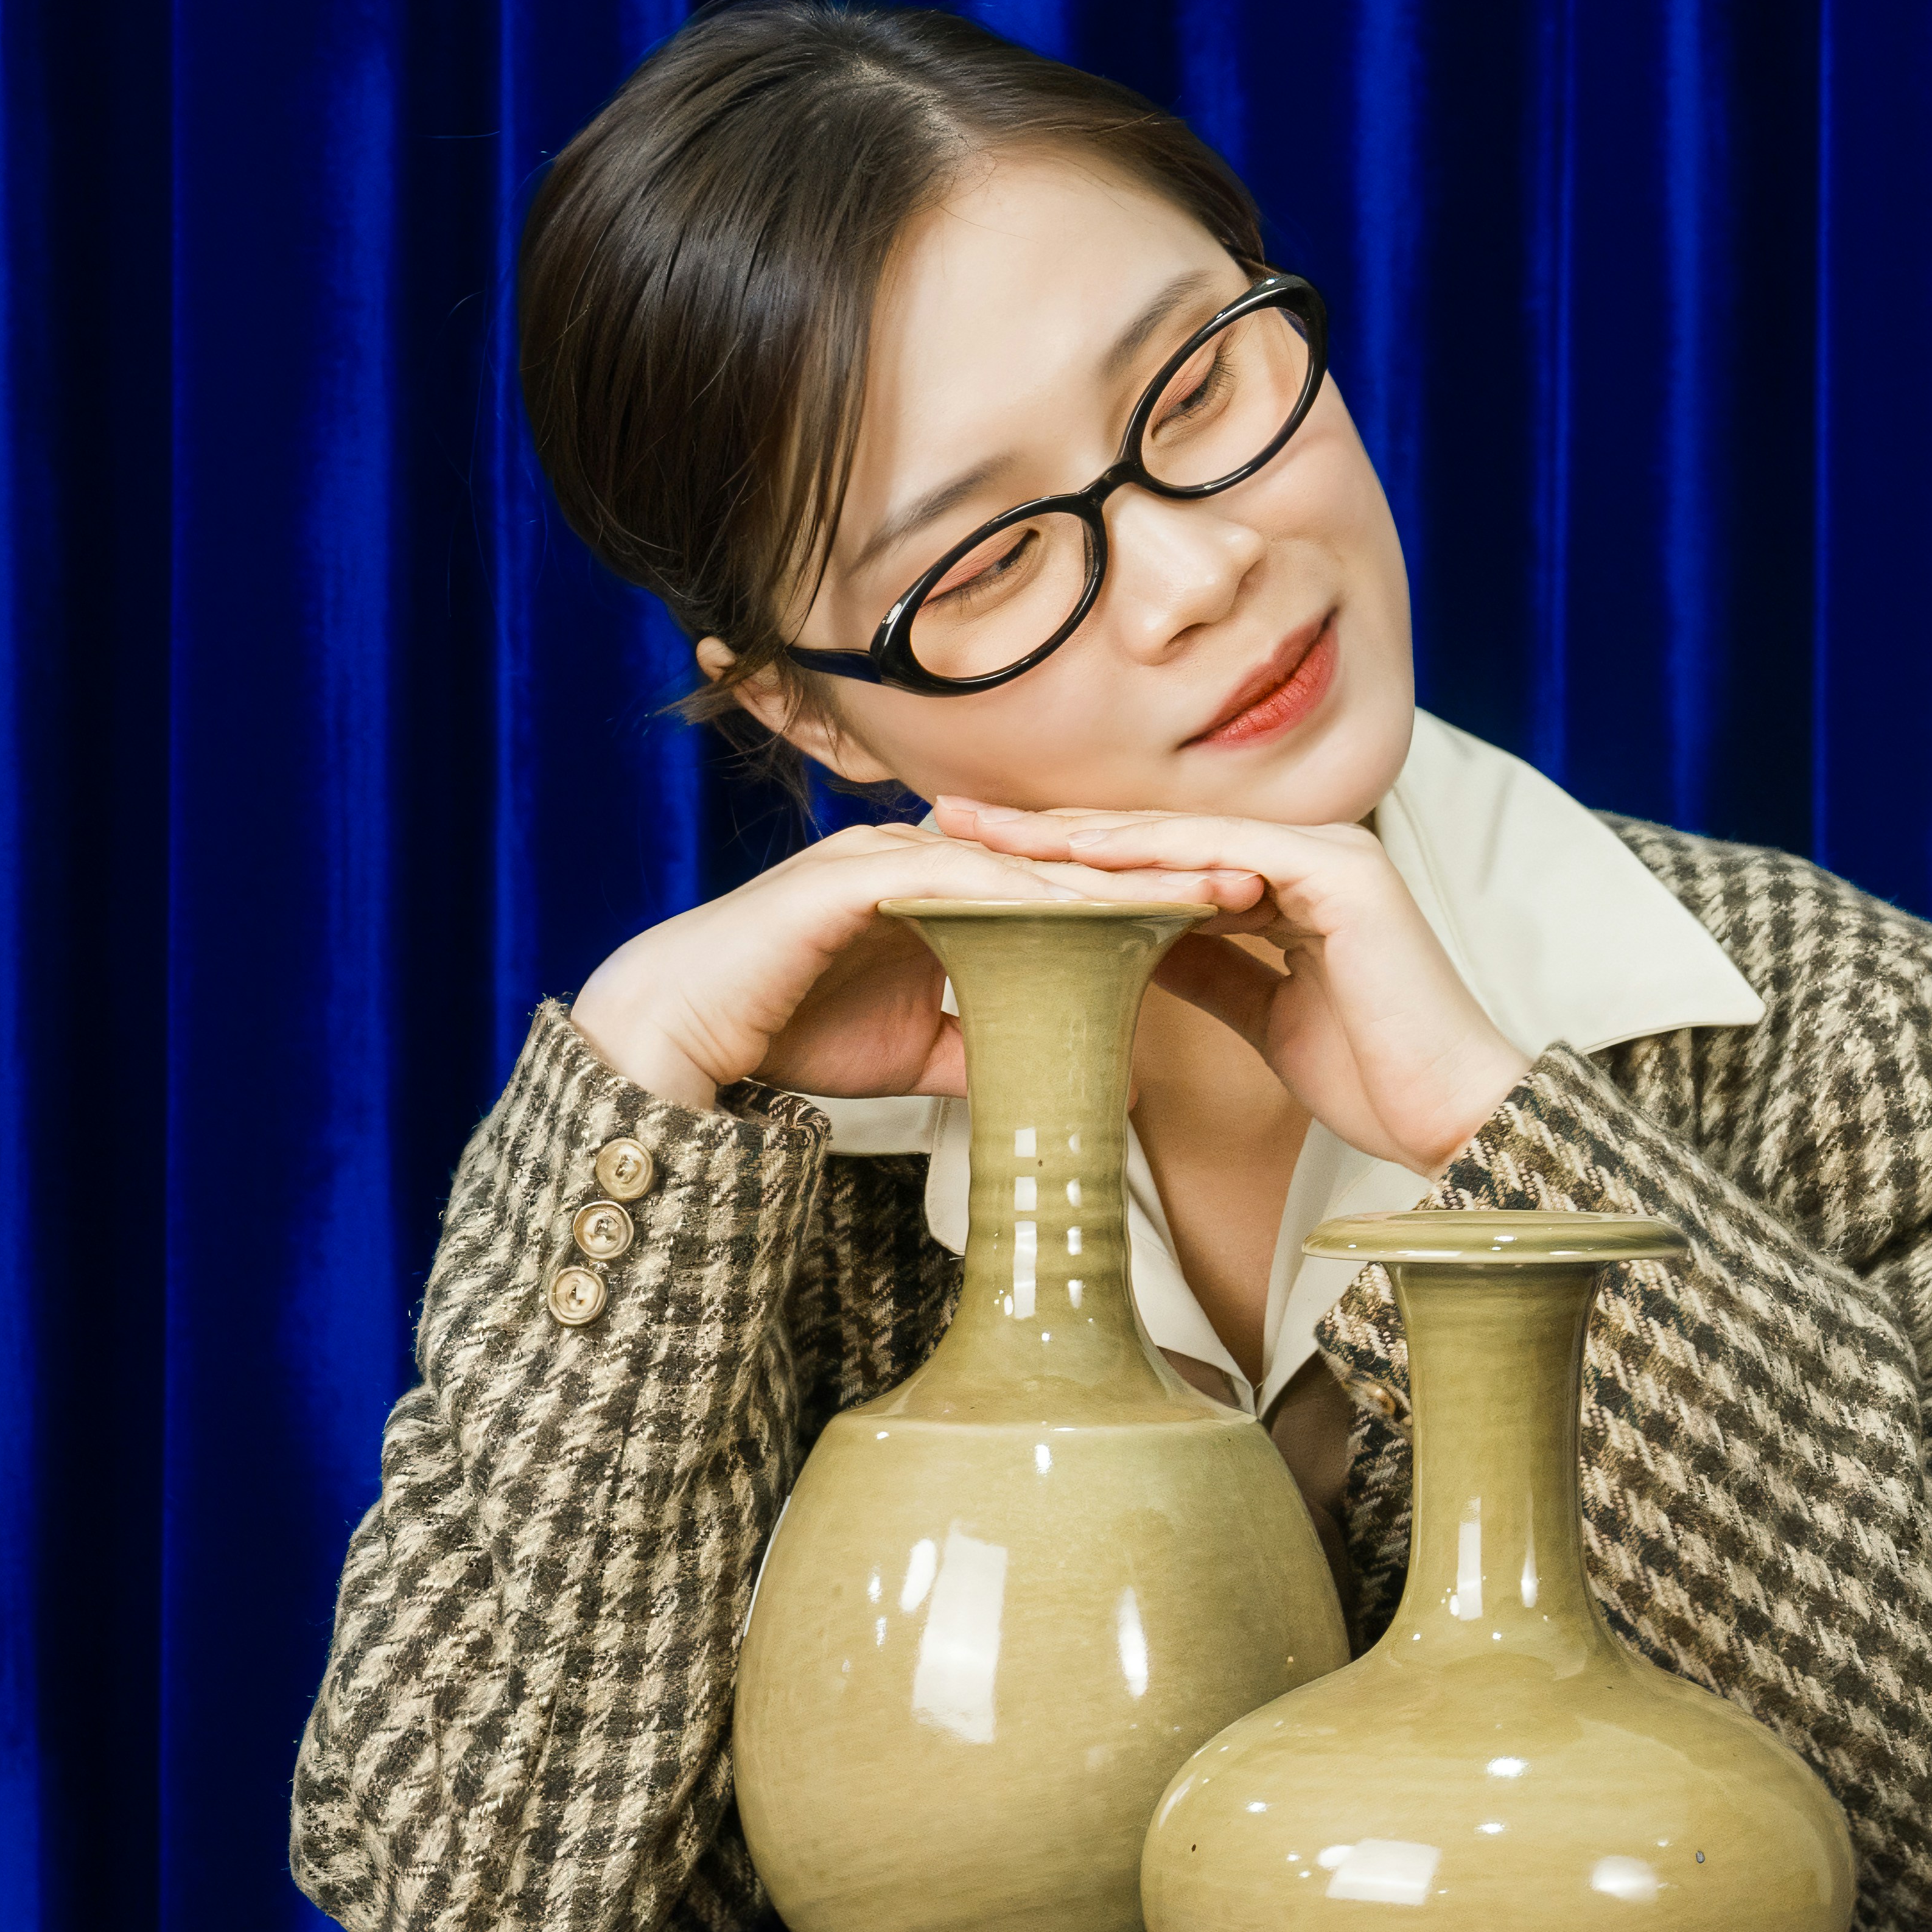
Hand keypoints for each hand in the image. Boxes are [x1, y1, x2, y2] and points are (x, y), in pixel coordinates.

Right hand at [569, 823, 1255, 1112]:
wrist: (680, 1035)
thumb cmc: (788, 1031)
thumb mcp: (916, 1053)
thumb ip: (984, 1050)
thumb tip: (1062, 1076)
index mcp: (948, 887)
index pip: (1068, 884)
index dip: (1150, 896)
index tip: (1234, 916)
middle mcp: (925, 855)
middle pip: (1061, 859)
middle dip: (1155, 871)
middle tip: (1252, 882)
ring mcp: (886, 856)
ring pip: (1021, 861)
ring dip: (1109, 877)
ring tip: (1196, 892)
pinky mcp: (848, 878)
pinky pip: (951, 880)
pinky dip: (1020, 896)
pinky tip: (1085, 913)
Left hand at [925, 800, 1532, 1170]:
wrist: (1452, 1115)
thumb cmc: (1374, 1075)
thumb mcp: (1264, 1015)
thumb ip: (1206, 970)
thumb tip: (1127, 954)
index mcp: (1295, 877)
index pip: (1162, 855)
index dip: (1072, 854)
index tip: (983, 856)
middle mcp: (1310, 849)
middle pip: (1155, 832)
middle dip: (1049, 829)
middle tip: (950, 817)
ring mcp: (1327, 852)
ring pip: (1176, 834)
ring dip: (1074, 834)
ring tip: (984, 831)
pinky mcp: (1337, 873)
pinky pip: (1218, 855)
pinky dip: (1142, 858)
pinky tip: (1068, 860)